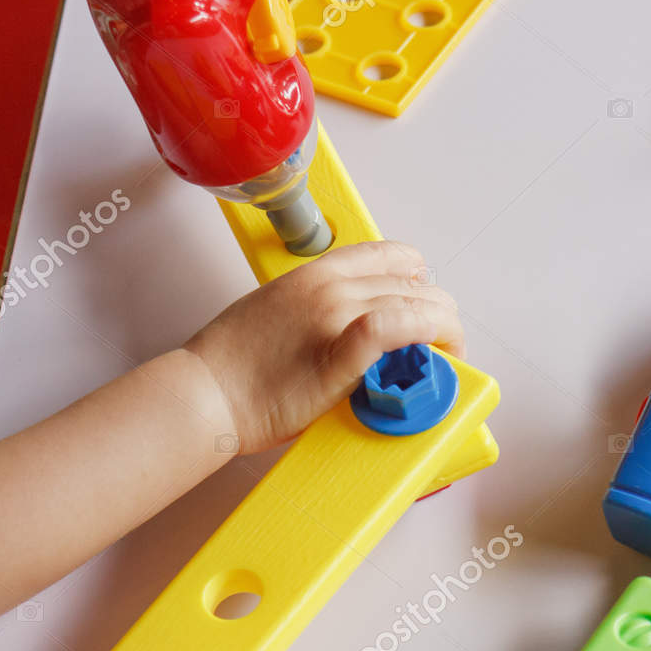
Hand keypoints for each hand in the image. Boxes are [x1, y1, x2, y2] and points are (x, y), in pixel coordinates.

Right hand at [184, 242, 464, 454]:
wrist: (204, 395)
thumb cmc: (235, 365)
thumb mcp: (279, 311)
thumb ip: (323, 308)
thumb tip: (361, 322)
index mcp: (316, 273)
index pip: (392, 255)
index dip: (421, 279)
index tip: (427, 305)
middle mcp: (331, 287)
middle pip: (417, 284)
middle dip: (440, 314)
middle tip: (444, 345)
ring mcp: (336, 317)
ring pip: (419, 305)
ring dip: (445, 333)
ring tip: (445, 360)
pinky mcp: (341, 354)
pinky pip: (397, 327)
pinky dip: (426, 335)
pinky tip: (434, 354)